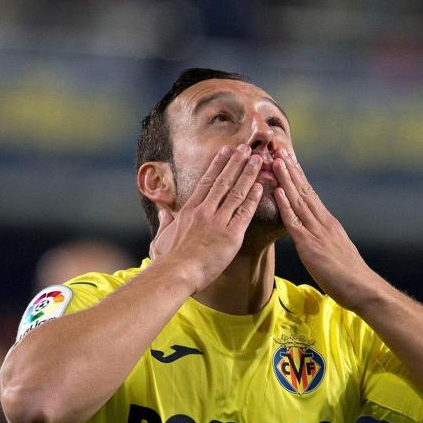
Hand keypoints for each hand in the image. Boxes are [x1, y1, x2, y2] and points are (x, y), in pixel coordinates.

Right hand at [148, 144, 263, 292]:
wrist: (176, 273)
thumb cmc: (168, 261)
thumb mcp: (161, 238)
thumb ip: (164, 223)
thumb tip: (162, 213)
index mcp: (189, 211)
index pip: (206, 182)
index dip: (217, 165)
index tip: (226, 152)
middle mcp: (204, 212)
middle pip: (223, 181)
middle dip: (235, 163)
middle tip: (245, 148)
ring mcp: (218, 222)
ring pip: (236, 192)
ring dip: (248, 174)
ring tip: (257, 160)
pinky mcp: (231, 235)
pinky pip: (245, 213)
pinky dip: (253, 198)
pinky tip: (260, 186)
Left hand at [272, 150, 378, 311]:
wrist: (363, 289)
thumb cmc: (349, 277)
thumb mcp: (334, 252)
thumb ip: (323, 240)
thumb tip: (314, 237)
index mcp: (328, 223)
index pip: (310, 194)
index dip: (298, 176)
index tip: (288, 159)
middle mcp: (323, 222)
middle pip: (304, 190)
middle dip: (290, 169)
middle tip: (278, 148)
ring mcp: (318, 232)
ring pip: (299, 201)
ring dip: (286, 180)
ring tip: (275, 160)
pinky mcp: (311, 246)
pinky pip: (296, 223)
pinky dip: (286, 206)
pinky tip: (278, 192)